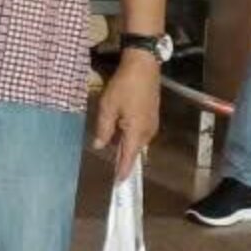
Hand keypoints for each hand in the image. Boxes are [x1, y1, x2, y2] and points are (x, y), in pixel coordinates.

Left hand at [93, 51, 161, 179]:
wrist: (143, 67)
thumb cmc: (123, 87)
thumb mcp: (107, 108)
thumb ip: (103, 130)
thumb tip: (98, 146)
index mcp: (137, 132)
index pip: (129, 158)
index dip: (123, 171)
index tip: (118, 183)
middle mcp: (148, 132)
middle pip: (133, 150)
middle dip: (122, 157)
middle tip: (111, 166)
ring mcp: (152, 124)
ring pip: (136, 141)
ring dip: (124, 144)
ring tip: (111, 145)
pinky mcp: (152, 116)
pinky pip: (139, 132)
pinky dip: (129, 134)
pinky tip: (118, 129)